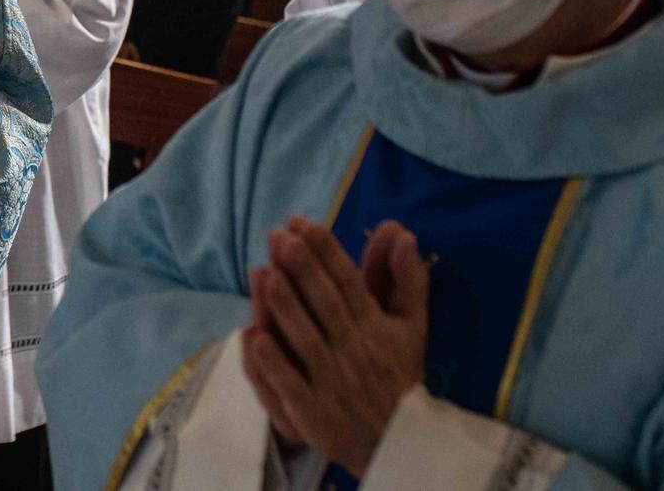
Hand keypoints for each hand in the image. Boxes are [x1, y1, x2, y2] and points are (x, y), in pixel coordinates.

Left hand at [242, 217, 428, 476]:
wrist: (397, 440)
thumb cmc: (397, 373)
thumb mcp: (410, 326)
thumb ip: (407, 279)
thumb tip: (402, 232)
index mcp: (373, 327)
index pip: (349, 283)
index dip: (325, 251)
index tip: (302, 222)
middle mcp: (352, 350)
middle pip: (326, 306)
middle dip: (304, 270)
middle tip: (281, 236)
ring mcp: (331, 381)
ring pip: (306, 341)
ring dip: (285, 308)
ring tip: (264, 273)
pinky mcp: (313, 411)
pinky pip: (291, 385)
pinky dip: (273, 362)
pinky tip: (253, 336)